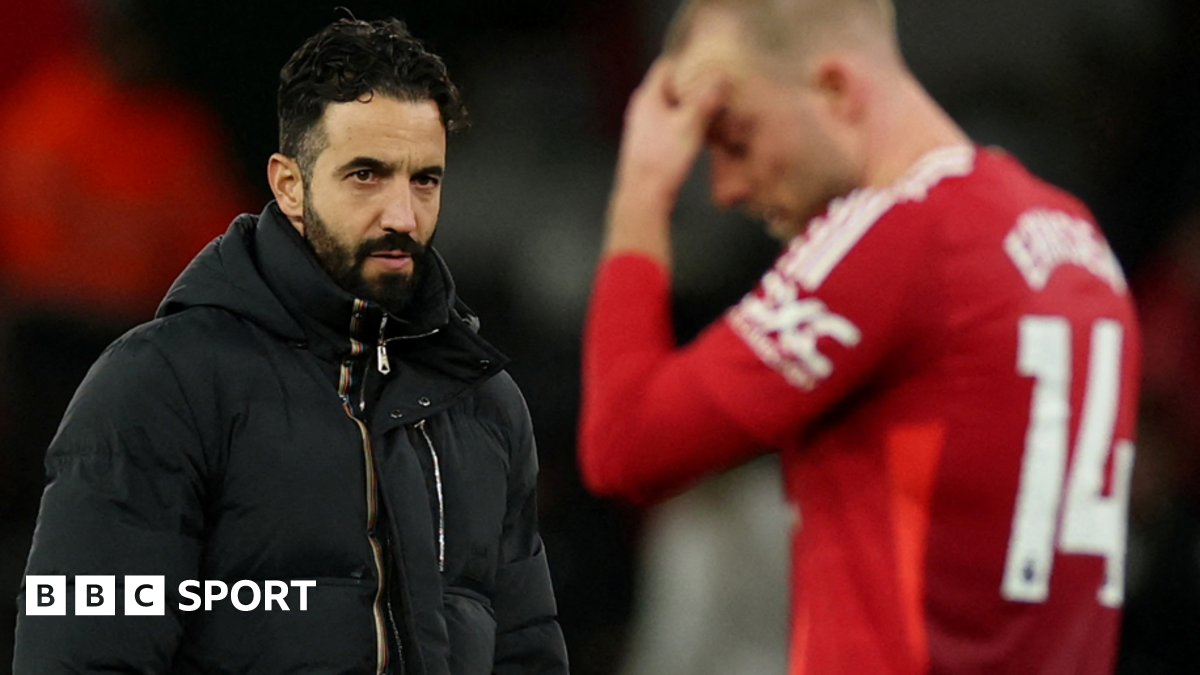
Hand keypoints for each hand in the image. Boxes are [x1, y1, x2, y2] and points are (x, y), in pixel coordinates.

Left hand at [604, 59, 728, 262]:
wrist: (642, 196)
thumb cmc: (663, 159)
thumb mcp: (690, 125)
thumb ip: (706, 99)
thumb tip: (722, 77)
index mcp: (647, 97)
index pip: (665, 66)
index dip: (687, 63)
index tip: (708, 65)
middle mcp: (641, 109)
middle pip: (669, 87)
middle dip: (692, 86)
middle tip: (716, 87)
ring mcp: (644, 128)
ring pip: (670, 108)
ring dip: (690, 108)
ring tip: (714, 110)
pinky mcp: (649, 146)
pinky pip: (670, 126)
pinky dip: (685, 125)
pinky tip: (702, 134)